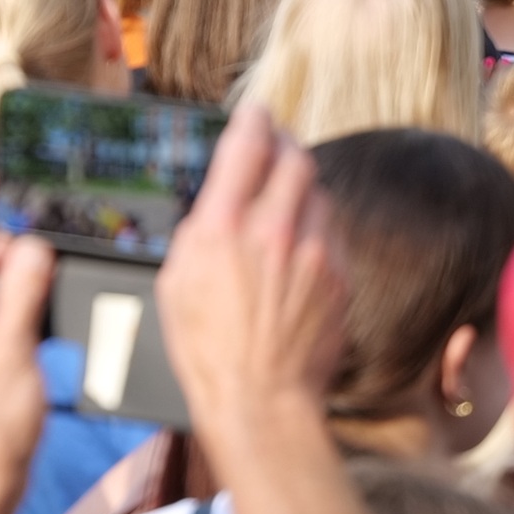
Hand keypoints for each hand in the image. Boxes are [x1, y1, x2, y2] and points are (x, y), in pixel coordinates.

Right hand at [155, 101, 346, 484]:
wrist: (260, 399)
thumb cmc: (206, 350)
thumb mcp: (175, 281)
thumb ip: (200, 229)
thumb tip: (218, 200)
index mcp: (222, 228)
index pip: (247, 145)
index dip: (253, 119)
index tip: (255, 114)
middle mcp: (273, 230)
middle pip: (295, 157)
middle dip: (285, 145)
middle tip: (276, 147)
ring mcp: (313, 252)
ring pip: (319, 193)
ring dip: (303, 189)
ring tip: (285, 202)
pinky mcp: (338, 276)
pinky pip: (332, 232)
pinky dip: (317, 228)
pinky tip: (300, 246)